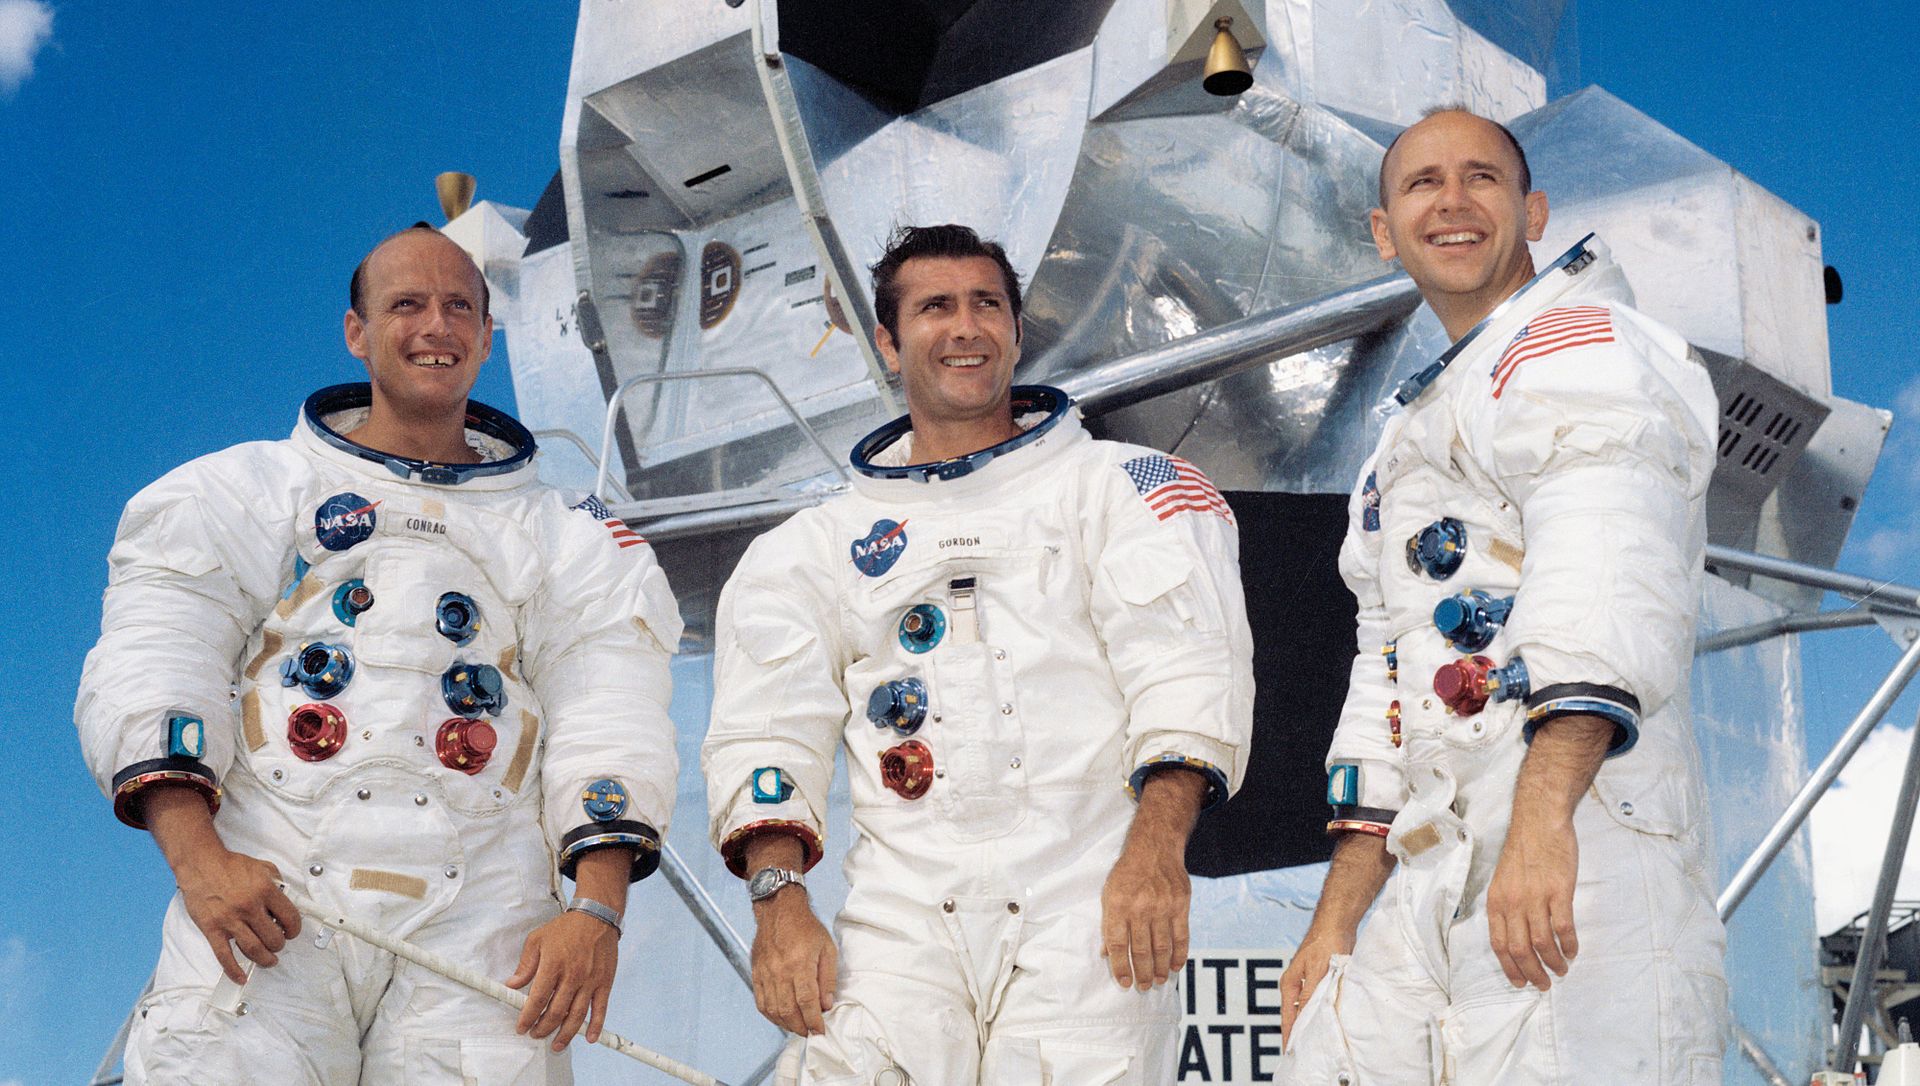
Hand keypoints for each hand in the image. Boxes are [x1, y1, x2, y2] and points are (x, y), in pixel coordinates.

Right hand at [177, 847, 300, 983]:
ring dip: (265, 959)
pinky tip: (242, 978)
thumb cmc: (233, 866)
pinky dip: (234, 970)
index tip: (292, 932)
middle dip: (279, 945)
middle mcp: (250, 907)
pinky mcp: (212, 929)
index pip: (289, 917)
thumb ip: (278, 884)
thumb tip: (289, 901)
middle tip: (278, 945)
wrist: (201, 864)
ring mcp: (230, 920)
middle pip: (273, 938)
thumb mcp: (264, 867)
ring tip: (269, 960)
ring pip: (254, 949)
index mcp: (265, 891)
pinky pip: (224, 956)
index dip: (294, 929)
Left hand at [506, 910, 619, 1049]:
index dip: (528, 1017)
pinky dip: (595, 1025)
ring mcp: (590, 981)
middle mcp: (572, 976)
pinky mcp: (604, 982)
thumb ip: (525, 965)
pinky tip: (588, 1038)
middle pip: (556, 1012)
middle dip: (543, 1028)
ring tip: (556, 1045)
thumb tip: (512, 985)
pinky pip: (601, 1008)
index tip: (521, 1028)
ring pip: (576, 1015)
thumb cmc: (565, 928)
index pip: (538, 999)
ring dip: (565, 1034)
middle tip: (536, 1034)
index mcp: (553, 965)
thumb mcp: (537, 940)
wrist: (596, 916)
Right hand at [751, 886, 836, 1034]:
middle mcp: (779, 971)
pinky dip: (771, 1015)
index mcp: (799, 964)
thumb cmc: (806, 927)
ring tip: (797, 1028)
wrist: (779, 909)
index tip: (820, 1030)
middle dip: (800, 1027)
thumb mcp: (827, 948)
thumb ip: (828, 978)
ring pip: (773, 1009)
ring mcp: (765, 973)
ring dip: (786, 1024)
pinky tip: (781, 1018)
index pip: (806, 1002)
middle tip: (810, 1032)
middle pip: (788, 1010)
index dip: (814, 1021)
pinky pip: (761, 1002)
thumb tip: (826, 1004)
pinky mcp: (756, 973)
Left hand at [1100, 830, 1191, 990]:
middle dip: (1142, 973)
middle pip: (1141, 950)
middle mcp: (1140, 908)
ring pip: (1162, 947)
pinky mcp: (1180, 905)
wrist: (1155, 848)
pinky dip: (1179, 954)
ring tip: (1158, 981)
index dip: (1120, 967)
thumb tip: (1106, 954)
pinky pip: (1181, 936)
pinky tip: (1176, 966)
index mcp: (1118, 906)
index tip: (1124, 982)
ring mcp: (1162, 907)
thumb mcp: (1109, 893)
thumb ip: (1109, 923)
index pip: (1118, 944)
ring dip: (1160, 968)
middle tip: (1143, 987)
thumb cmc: (1128, 873)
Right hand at [1279, 925, 1351, 1047]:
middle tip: (1303, 1054)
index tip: (1290, 1054)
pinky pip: (1317, 1002)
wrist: (1336, 922)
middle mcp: (1295, 985)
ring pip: (1306, 1009)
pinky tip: (1326, 1021)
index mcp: (1289, 984)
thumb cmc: (1325, 942)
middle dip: (1298, 1034)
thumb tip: (1304, 1016)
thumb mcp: (1317, 970)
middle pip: (1295, 1015)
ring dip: (1310, 1023)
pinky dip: (1320, 1012)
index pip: (1288, 1017)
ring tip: (1314, 1043)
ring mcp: (1306, 982)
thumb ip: (1310, 993)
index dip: (1290, 1036)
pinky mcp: (1319, 980)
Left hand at [1485, 812, 1579, 989]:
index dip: (1509, 967)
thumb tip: (1513, 934)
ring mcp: (1536, 898)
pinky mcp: (1559, 892)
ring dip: (1553, 963)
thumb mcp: (1503, 880)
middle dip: (1532, 973)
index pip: (1498, 944)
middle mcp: (1513, 903)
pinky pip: (1563, 928)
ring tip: (1561, 970)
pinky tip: (1573, 951)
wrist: (1540, 822)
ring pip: (1543, 944)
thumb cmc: (1524, 850)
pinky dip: (1569, 945)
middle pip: (1520, 950)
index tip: (1519, 982)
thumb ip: (1506, 906)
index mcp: (1496, 901)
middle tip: (1543, 985)